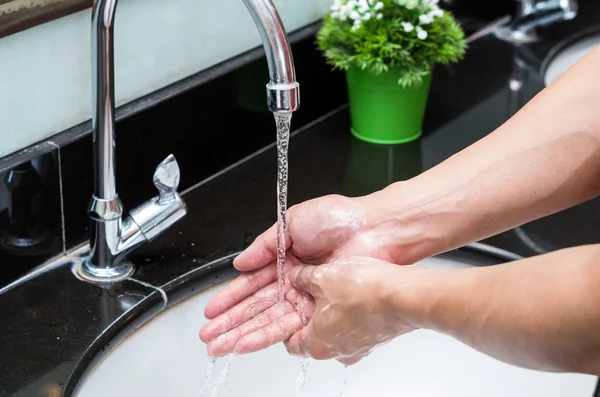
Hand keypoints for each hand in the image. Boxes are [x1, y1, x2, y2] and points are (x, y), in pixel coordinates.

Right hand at [200, 194, 401, 354]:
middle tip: (209, 336)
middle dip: (230, 322)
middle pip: (256, 306)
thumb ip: (263, 245)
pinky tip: (248, 342)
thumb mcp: (291, 221)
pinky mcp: (319, 308)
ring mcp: (306, 296)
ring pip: (268, 319)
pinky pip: (288, 324)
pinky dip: (266, 334)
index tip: (212, 311)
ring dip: (242, 333)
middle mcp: (294, 280)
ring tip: (220, 346)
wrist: (373, 228)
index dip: (230, 297)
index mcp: (285, 258)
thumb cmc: (338, 218)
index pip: (251, 283)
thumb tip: (239, 262)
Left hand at [286, 257, 423, 365]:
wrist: (405, 295)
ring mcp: (359, 347)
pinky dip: (352, 310)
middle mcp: (337, 352)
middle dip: (310, 314)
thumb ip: (303, 278)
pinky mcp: (375, 338)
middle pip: (313, 336)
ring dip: (333, 310)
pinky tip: (355, 289)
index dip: (285, 324)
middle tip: (310, 293)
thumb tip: (297, 277)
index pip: (290, 343)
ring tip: (335, 287)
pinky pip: (356, 325)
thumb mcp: (322, 277)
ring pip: (336, 329)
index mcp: (317, 345)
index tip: (287, 309)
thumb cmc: (365, 292)